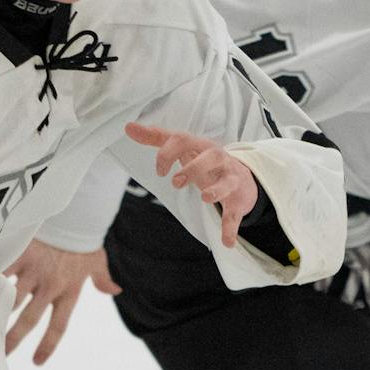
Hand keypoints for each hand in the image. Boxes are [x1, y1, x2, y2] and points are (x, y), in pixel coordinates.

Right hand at [3, 241, 120, 365]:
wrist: (76, 214)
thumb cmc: (84, 237)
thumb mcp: (97, 260)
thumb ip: (102, 278)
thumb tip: (115, 290)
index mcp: (69, 291)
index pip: (59, 326)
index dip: (48, 345)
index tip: (37, 362)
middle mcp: (50, 286)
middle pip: (29, 319)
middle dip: (13, 338)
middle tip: (0, 353)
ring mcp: (34, 271)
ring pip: (12, 299)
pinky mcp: (22, 255)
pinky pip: (3, 272)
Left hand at [125, 121, 258, 246]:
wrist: (240, 177)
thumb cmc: (204, 161)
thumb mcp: (182, 149)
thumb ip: (156, 138)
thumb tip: (129, 127)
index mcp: (201, 146)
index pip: (184, 139)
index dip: (168, 153)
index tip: (159, 171)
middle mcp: (218, 159)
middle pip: (211, 155)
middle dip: (193, 168)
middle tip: (176, 183)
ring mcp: (230, 179)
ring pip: (228, 181)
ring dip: (216, 190)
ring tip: (204, 199)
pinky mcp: (238, 200)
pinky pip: (234, 213)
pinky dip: (230, 228)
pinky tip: (226, 241)